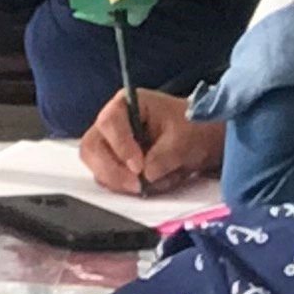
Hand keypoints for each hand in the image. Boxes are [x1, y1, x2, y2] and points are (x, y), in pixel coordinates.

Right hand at [78, 92, 224, 193]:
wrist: (201, 139)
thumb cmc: (191, 127)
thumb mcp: (183, 139)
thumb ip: (163, 156)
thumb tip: (146, 175)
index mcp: (125, 105)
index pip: (109, 123)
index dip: (120, 146)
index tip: (138, 167)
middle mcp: (112, 125)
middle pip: (93, 149)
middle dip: (113, 171)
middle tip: (137, 186)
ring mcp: (111, 146)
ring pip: (98, 168)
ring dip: (123, 182)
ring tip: (156, 182)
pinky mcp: (116, 165)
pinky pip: (111, 182)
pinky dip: (130, 188)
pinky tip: (155, 184)